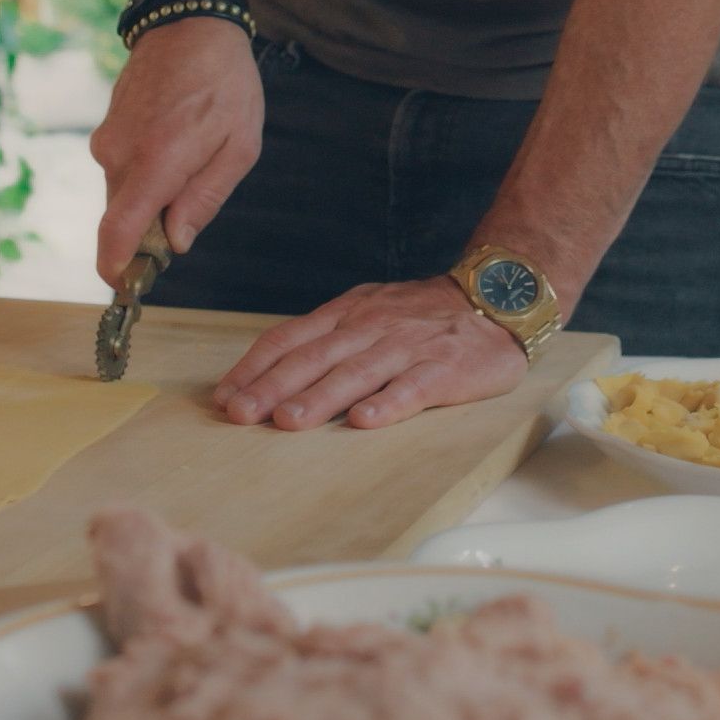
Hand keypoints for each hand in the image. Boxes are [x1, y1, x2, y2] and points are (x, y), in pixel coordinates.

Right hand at [89, 16, 261, 284]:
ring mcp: (107, 139)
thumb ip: (205, 199)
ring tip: (192, 155)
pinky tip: (175, 140)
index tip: (124, 290)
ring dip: (152, 194)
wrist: (189, 22)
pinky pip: (122, 167)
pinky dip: (145, 170)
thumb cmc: (224, 83)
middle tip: (189, 209)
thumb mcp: (239, 146)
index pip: (118, 232)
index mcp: (155, 163)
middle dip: (150, 229)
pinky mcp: (105, 128)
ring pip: (124, 192)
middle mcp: (119, 155)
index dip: (116, 268)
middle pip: (124, 218)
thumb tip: (176, 242)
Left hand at [213, 275, 528, 430]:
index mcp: (346, 314)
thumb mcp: (367, 311)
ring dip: (320, 397)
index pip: (289, 338)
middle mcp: (371, 327)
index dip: (254, 367)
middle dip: (272, 386)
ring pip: (357, 372)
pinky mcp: (444, 368)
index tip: (225, 396)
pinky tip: (366, 421)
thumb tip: (268, 375)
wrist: (494, 297)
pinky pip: (413, 386)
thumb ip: (325, 339)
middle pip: (314, 357)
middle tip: (241, 414)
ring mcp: (408, 346)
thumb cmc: (420, 315)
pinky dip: (389, 403)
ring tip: (288, 421)